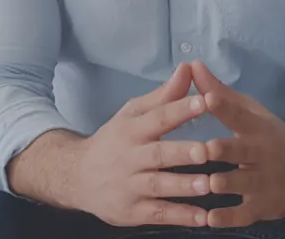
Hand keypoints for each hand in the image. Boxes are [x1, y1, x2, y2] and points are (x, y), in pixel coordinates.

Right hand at [71, 62, 212, 227]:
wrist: (76, 177)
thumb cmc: (114, 140)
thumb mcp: (134, 114)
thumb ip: (165, 95)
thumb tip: (188, 67)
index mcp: (133, 129)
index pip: (158, 117)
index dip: (180, 109)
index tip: (205, 101)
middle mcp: (131, 157)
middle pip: (158, 154)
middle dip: (182, 152)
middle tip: (207, 150)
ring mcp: (130, 186)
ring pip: (159, 185)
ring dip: (184, 186)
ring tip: (208, 185)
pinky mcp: (132, 211)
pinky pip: (159, 213)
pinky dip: (180, 216)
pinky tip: (203, 217)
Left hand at [189, 60, 284, 227]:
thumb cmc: (268, 136)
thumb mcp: (250, 112)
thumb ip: (219, 92)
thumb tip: (192, 65)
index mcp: (255, 127)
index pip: (239, 114)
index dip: (223, 107)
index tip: (206, 98)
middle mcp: (260, 153)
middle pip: (241, 151)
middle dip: (224, 150)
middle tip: (205, 148)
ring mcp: (263, 181)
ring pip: (242, 183)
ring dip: (224, 183)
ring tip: (206, 184)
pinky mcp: (262, 207)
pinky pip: (244, 213)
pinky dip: (228, 217)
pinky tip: (209, 219)